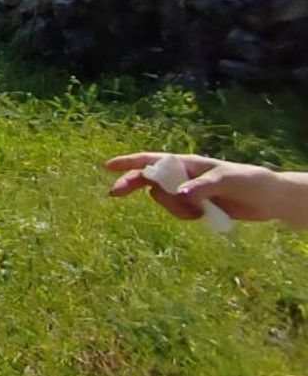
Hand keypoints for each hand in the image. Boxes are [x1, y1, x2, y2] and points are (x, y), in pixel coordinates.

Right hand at [105, 153, 307, 227]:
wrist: (267, 199)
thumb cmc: (247, 180)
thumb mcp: (226, 180)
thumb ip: (201, 187)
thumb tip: (179, 194)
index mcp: (186, 163)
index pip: (152, 160)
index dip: (129, 162)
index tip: (108, 165)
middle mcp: (182, 176)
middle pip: (148, 180)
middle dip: (131, 186)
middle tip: (113, 194)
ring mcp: (186, 192)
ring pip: (163, 200)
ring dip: (173, 207)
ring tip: (197, 209)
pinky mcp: (194, 207)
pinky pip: (178, 213)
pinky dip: (186, 215)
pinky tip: (203, 215)